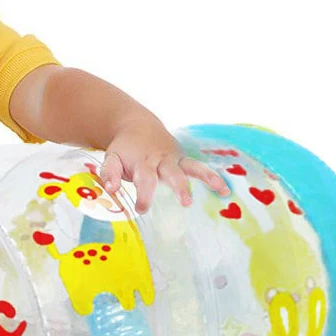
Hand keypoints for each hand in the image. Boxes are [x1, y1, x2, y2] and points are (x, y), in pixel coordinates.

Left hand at [99, 118, 229, 213]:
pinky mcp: (183, 159)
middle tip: (186, 203)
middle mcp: (161, 160)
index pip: (144, 180)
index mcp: (142, 162)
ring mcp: (174, 159)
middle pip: (171, 174)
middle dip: (179, 187)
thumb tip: (110, 189)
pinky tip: (225, 189)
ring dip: (205, 177)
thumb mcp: (112, 158)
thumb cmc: (124, 149)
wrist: (136, 126)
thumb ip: (110, 173)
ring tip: (220, 189)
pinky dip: (212, 176)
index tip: (142, 209)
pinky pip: (199, 167)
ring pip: (191, 167)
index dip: (144, 194)